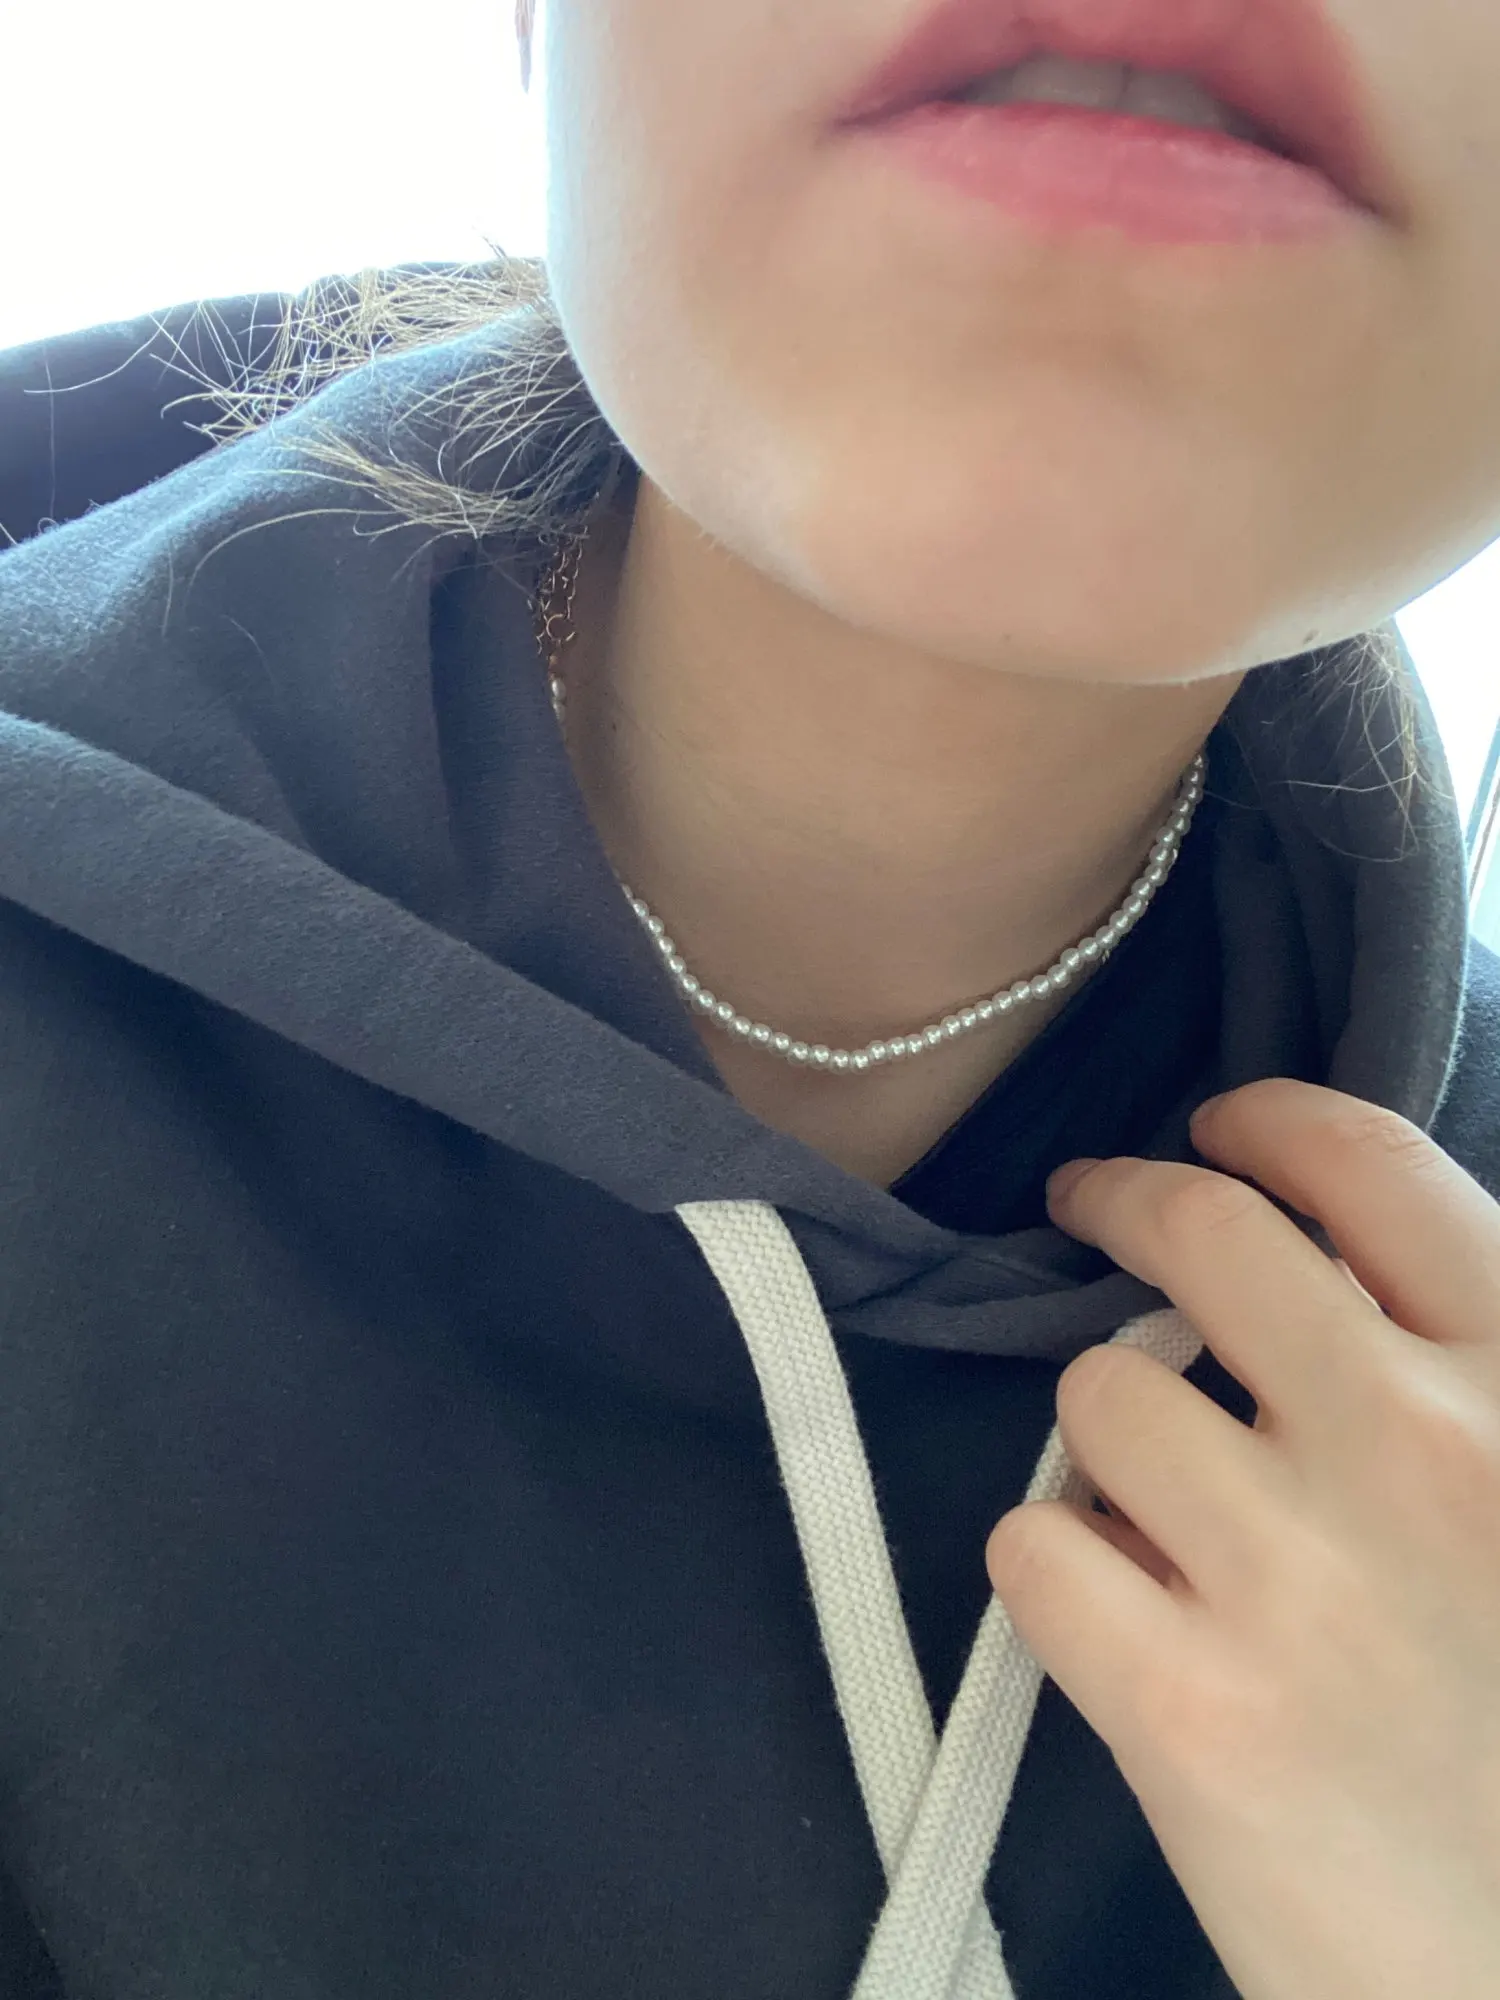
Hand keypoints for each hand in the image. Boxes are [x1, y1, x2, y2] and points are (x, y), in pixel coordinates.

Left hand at [984, 1077, 1499, 1999]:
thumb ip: (1462, 1379)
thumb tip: (1316, 1275)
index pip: (1369, 1166)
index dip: (1268, 1122)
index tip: (1216, 1126)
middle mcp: (1415, 1450)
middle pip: (1199, 1233)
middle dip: (1124, 1199)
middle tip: (1092, 1207)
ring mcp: (1295, 1578)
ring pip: (1098, 1392)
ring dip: (1105, 1435)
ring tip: (1152, 1501)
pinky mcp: (1190, 1711)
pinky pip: (1037, 1546)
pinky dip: (1058, 1567)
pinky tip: (1116, 1608)